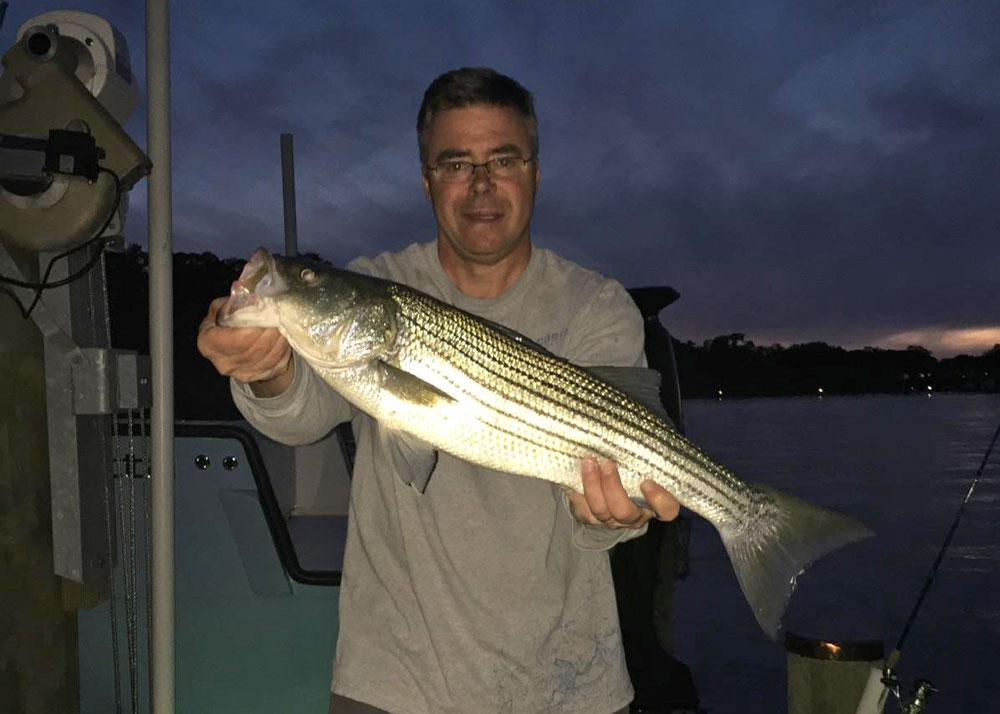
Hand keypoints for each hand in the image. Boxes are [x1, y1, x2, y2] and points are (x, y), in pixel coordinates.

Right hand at [196, 296, 292, 395]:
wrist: (238, 351)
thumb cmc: (228, 325)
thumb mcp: (222, 310)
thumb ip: (232, 302)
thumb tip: (247, 291)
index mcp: (208, 342)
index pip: (234, 338)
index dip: (253, 325)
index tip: (265, 311)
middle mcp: (222, 362)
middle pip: (254, 346)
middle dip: (269, 329)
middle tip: (279, 315)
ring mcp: (241, 373)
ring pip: (268, 354)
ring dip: (279, 337)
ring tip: (283, 322)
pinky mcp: (259, 377)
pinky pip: (277, 361)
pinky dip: (283, 347)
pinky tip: (284, 335)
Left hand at [564, 456, 679, 528]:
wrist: (603, 481)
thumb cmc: (629, 466)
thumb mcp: (640, 460)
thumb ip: (643, 451)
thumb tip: (636, 426)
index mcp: (654, 503)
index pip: (667, 510)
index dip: (659, 500)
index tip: (647, 482)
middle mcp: (634, 516)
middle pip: (625, 511)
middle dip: (613, 487)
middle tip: (608, 464)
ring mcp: (611, 520)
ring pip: (601, 509)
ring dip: (593, 485)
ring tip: (589, 462)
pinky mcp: (590, 517)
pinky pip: (583, 507)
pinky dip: (580, 488)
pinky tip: (578, 470)